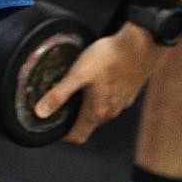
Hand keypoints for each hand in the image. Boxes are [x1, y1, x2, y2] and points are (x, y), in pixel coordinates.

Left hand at [34, 27, 159, 144]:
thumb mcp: (78, 74)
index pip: (78, 136)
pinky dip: (101, 96)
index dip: (63, 134)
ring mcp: (122, 103)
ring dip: (88, 106)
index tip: (53, 125)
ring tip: (77, 89)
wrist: (140, 44)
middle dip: (73, 117)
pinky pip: (112, 101)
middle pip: (88, 124)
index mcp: (97, 112)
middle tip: (61, 103)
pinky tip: (97, 80)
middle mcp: (111, 112)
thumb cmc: (110, 58)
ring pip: (101, 112)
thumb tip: (41, 112)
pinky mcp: (129, 92)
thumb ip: (59, 94)